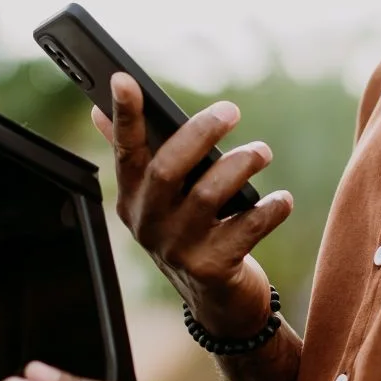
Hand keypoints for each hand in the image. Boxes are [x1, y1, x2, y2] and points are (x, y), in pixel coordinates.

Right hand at [93, 74, 294, 336]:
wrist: (216, 300)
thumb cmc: (190, 232)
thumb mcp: (160, 197)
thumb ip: (135, 154)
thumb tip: (98, 109)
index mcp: (132, 198)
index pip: (124, 150)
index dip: (124, 115)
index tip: (123, 79)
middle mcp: (148, 224)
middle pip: (167, 169)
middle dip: (199, 134)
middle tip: (230, 110)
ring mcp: (177, 249)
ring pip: (207, 195)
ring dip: (239, 166)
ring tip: (262, 152)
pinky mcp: (211, 269)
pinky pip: (245, 229)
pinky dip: (268, 209)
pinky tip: (282, 199)